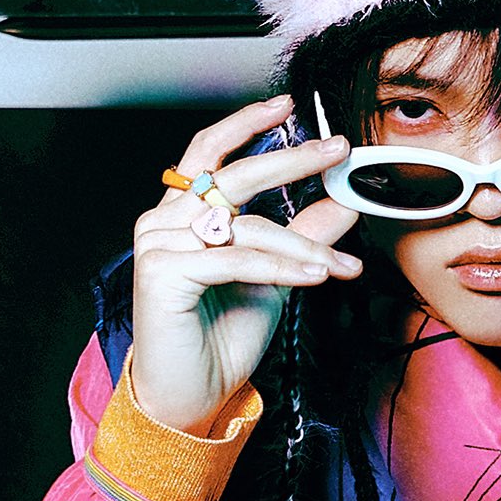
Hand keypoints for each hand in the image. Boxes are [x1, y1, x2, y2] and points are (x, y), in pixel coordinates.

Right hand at [127, 96, 357, 435]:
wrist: (193, 394)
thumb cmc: (221, 338)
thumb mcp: (276, 276)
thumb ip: (303, 234)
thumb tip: (342, 200)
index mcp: (182, 212)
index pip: (210, 152)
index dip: (247, 125)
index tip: (288, 107)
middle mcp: (163, 220)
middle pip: (233, 175)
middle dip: (292, 159)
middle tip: (337, 149)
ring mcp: (157, 244)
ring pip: (248, 226)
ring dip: (304, 246)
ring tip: (342, 266)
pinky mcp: (162, 272)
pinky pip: (238, 260)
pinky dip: (283, 267)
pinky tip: (317, 276)